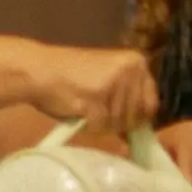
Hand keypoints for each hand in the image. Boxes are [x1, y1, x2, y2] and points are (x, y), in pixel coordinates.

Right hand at [32, 46, 157, 133]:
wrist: (39, 70)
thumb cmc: (71, 77)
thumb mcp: (110, 81)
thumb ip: (129, 98)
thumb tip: (144, 129)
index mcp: (137, 62)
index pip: (152, 104)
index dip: (136, 117)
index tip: (117, 115)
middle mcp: (131, 70)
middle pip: (137, 117)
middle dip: (117, 122)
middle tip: (95, 108)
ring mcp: (116, 83)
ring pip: (120, 123)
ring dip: (102, 123)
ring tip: (85, 106)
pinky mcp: (98, 97)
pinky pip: (102, 126)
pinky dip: (90, 125)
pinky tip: (79, 110)